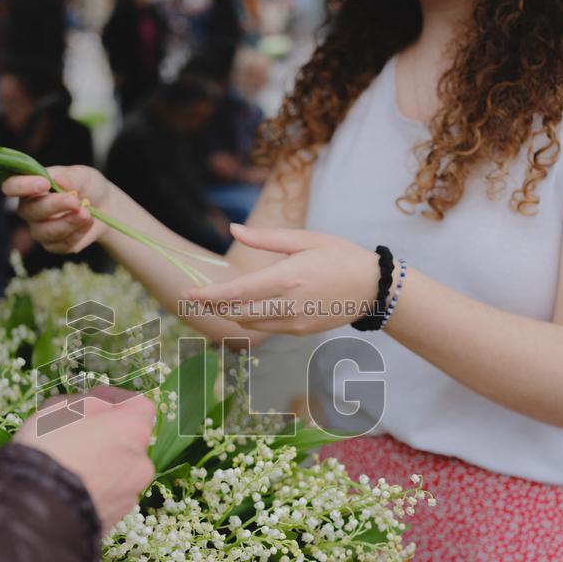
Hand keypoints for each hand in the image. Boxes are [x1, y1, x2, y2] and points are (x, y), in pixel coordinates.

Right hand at [1, 165, 111, 254]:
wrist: (104, 206)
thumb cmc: (87, 186)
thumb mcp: (82, 175)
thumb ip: (70, 177)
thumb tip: (59, 181)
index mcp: (29, 186)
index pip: (11, 186)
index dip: (23, 186)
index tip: (45, 184)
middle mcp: (29, 209)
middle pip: (30, 211)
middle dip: (54, 205)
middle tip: (75, 201)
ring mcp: (39, 229)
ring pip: (45, 231)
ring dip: (68, 222)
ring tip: (87, 213)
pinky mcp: (53, 245)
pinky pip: (62, 244)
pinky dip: (78, 233)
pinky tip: (89, 222)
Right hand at [13, 386, 155, 532]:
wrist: (36, 510)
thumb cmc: (48, 450)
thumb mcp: (62, 408)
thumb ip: (88, 402)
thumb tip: (99, 406)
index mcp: (133, 431)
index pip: (139, 405)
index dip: (117, 399)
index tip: (96, 398)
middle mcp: (140, 464)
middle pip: (129, 440)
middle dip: (107, 434)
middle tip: (76, 433)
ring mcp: (129, 495)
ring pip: (119, 470)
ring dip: (101, 463)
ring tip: (68, 464)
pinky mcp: (114, 519)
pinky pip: (107, 495)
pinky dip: (94, 488)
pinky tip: (69, 487)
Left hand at [182, 224, 380, 334]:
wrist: (374, 287)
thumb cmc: (340, 256)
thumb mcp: (305, 239)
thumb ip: (266, 238)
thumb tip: (232, 230)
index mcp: (286, 278)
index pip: (236, 292)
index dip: (208, 295)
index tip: (188, 292)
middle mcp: (288, 305)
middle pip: (236, 312)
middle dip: (213, 305)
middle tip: (195, 296)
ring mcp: (295, 322)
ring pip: (250, 322)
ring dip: (232, 312)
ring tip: (221, 299)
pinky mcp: (301, 331)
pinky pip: (268, 327)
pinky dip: (254, 316)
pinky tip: (252, 305)